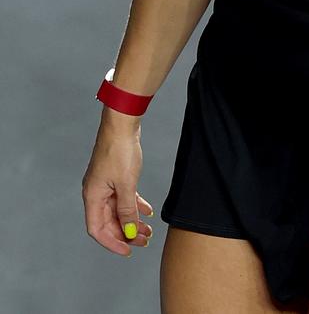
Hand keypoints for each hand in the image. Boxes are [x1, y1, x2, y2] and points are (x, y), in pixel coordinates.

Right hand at [82, 121, 153, 256]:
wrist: (122, 124)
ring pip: (118, 209)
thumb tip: (128, 231)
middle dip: (126, 233)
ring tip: (148, 230)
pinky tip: (147, 211)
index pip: (97, 230)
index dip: (112, 242)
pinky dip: (135, 205)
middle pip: (109, 221)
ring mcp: (105, 184)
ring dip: (132, 220)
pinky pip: (124, 197)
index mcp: (92, 196)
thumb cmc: (120, 150)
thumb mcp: (126, 184)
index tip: (128, 251)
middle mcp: (96, 192)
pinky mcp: (115, 175)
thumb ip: (127, 210)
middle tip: (144, 240)